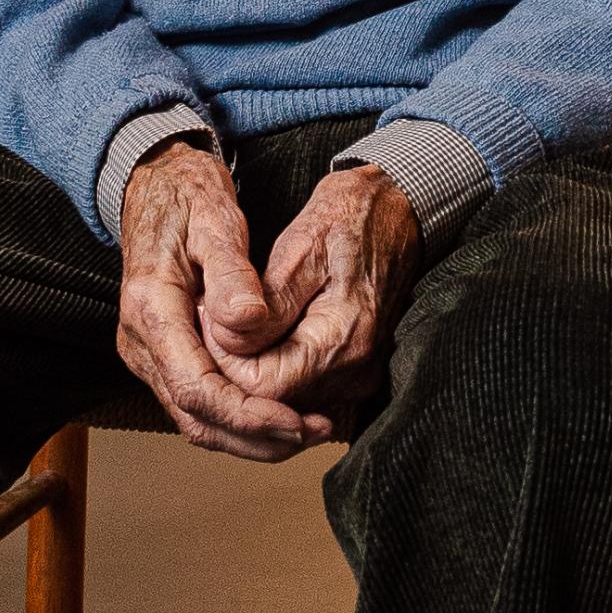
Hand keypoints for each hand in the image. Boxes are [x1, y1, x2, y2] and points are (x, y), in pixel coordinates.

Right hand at [116, 141, 335, 460]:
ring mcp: (148, 354)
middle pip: (196, 419)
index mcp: (151, 311)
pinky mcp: (163, 356)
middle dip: (256, 437)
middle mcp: (141, 344)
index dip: (248, 414)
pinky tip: (279, 414)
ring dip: (250, 436)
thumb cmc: (186, 198)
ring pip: (196, 420)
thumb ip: (231, 274)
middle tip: (313, 432)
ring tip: (306, 430)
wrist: (153, 186)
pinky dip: (239, 418)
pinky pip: (198, 403)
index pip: (196, 389)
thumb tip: (249, 324)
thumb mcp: (215, 220)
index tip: (295, 420)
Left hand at [202, 166, 420, 431]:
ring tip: (240, 318)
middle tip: (217, 315)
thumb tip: (229, 342)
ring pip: (284, 397)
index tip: (212, 317)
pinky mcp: (354, 372)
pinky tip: (266, 331)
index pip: (263, 386)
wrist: (399, 213)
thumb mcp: (301, 247)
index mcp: (343, 338)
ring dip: (254, 364)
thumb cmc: (350, 219)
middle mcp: (354, 369)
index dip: (226, 359)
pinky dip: (276, 365)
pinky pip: (302, 387)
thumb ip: (267, 303)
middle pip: (273, 399)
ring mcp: (357, 375)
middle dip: (236, 362)